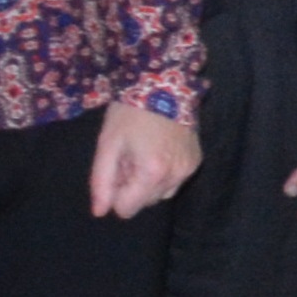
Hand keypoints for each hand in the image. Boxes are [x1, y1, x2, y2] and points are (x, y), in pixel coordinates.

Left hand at [90, 98, 200, 218]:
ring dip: (149, 182)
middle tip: (130, 157)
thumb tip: (100, 212)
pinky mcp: (197, 161)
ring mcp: (189, 169)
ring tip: (145, 153)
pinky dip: (165, 173)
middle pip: (144, 203)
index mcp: (151, 173)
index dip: (116, 192)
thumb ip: (101, 182)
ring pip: (161, 194)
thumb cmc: (130, 113)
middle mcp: (175, 176)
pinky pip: (175, 181)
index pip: (127, 209)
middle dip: (133, 187)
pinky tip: (160, 150)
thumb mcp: (107, 145)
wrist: (164, 84)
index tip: (118, 169)